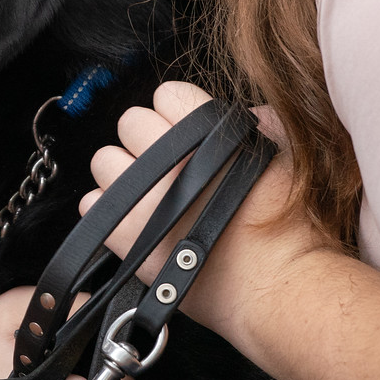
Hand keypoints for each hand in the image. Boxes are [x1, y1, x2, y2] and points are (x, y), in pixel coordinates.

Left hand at [81, 81, 328, 336]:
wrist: (275, 285)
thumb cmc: (287, 225)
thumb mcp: (286, 154)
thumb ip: (259, 121)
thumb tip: (243, 113)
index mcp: (205, 131)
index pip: (167, 94)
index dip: (176, 113)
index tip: (185, 134)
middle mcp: (169, 158)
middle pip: (130, 122)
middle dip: (146, 140)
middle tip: (168, 167)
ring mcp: (142, 196)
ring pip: (104, 161)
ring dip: (123, 175)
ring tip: (150, 196)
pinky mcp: (124, 235)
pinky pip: (92, 205)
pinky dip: (109, 212)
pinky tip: (136, 222)